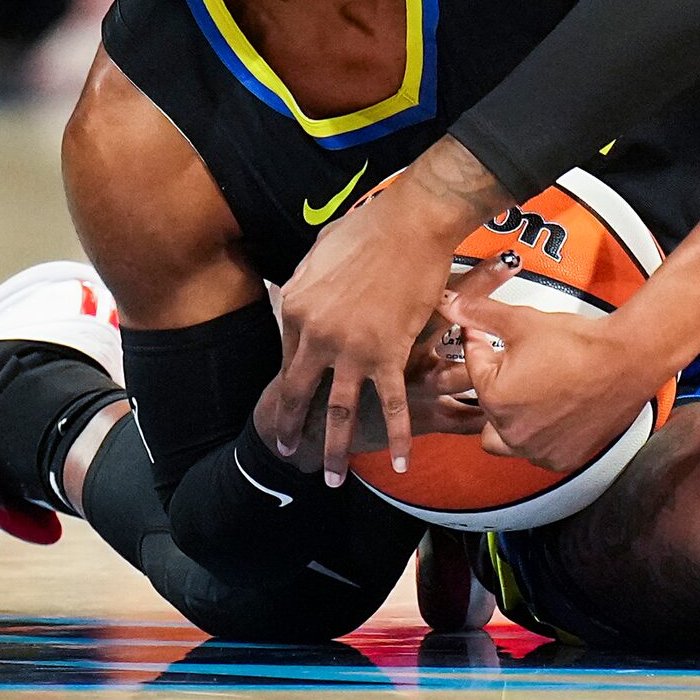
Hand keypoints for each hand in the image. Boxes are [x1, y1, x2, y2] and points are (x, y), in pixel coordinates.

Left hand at [259, 137, 499, 485]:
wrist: (413, 222)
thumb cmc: (371, 227)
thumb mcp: (320, 251)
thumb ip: (308, 281)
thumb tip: (303, 293)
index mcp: (297, 308)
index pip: (288, 356)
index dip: (290, 383)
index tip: (290, 401)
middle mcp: (318, 335)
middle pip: (297, 393)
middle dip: (289, 427)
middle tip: (286, 450)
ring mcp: (353, 349)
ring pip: (338, 410)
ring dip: (333, 448)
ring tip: (330, 477)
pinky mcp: (390, 354)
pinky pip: (392, 404)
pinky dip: (396, 435)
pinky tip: (399, 461)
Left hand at [444, 286, 672, 474]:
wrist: (628, 360)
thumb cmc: (579, 343)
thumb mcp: (523, 321)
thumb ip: (481, 314)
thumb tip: (450, 303)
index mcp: (494, 397)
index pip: (473, 368)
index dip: (484, 345)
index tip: (498, 336)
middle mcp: (511, 432)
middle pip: (486, 408)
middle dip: (495, 388)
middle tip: (518, 366)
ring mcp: (538, 449)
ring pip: (507, 439)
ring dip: (512, 420)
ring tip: (534, 393)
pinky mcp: (563, 459)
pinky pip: (538, 452)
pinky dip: (542, 437)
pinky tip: (556, 412)